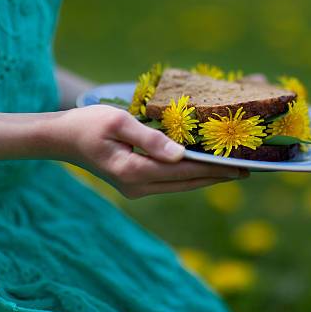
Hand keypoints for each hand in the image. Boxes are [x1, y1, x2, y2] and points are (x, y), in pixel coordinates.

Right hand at [50, 105, 246, 197]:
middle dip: (217, 177)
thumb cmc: (88, 124)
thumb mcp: (118, 122)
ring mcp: (136, 189)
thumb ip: (150, 138)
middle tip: (248, 170)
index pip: (184, 171)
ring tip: (234, 171)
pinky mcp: (136, 185)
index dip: (214, 169)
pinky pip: (171, 182)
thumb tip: (181, 155)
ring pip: (181, 185)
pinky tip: (207, 169)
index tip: (240, 167)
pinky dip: (191, 176)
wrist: (62, 138)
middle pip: (187, 183)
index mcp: (134, 171)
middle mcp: (138, 186)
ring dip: (207, 178)